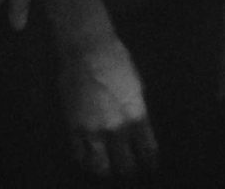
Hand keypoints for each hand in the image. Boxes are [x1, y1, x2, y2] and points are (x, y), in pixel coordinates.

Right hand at [58, 35, 158, 180]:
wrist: (88, 52)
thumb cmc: (118, 62)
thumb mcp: (136, 86)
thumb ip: (136, 110)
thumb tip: (137, 127)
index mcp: (136, 114)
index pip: (147, 149)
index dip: (150, 162)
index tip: (151, 167)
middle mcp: (116, 127)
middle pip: (124, 164)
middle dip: (128, 171)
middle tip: (130, 171)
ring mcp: (92, 130)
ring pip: (99, 166)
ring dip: (106, 170)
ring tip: (109, 170)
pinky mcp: (73, 129)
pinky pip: (79, 155)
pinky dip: (85, 161)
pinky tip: (90, 161)